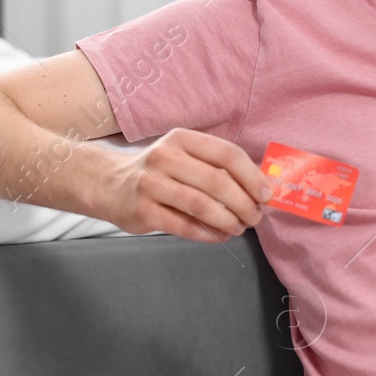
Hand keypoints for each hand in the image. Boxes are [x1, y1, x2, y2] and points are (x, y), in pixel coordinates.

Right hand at [103, 127, 272, 243]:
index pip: (226, 154)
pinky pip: (184, 226)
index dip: (252, 176)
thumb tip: (259, 187)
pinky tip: (220, 236)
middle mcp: (164, 158)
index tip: (266, 195)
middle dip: (244, 203)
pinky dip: (208, 234)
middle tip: (256, 217)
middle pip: (217, 182)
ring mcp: (151, 185)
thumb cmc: (158, 172)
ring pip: (202, 205)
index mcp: (182, 139)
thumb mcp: (183, 156)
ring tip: (240, 228)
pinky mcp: (143, 212)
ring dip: (229, 221)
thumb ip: (216, 166)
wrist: (109, 184)